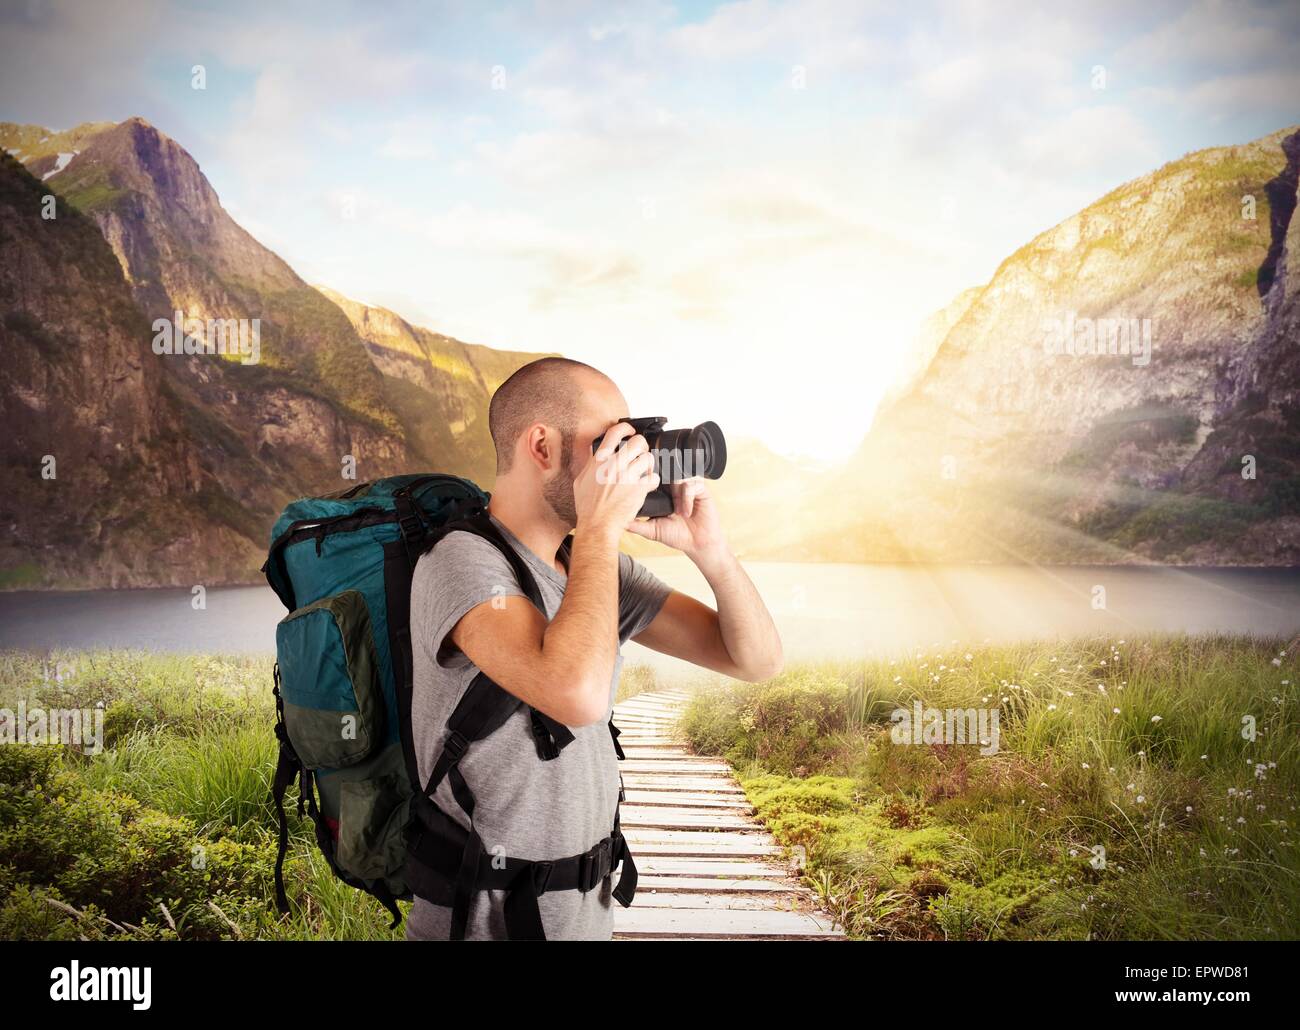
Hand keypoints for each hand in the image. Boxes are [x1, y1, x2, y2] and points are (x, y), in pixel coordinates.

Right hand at [573, 421, 659, 540]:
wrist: (597, 524)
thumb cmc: (588, 507)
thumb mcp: (581, 481)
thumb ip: (589, 465)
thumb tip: (593, 455)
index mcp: (599, 461)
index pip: (614, 433)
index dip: (625, 427)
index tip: (630, 430)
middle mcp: (614, 465)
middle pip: (637, 442)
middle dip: (642, 446)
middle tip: (641, 453)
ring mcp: (627, 476)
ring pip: (648, 458)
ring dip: (648, 464)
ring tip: (645, 470)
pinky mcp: (638, 489)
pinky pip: (654, 477)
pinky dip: (653, 480)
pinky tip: (648, 484)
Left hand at [624, 478, 727, 560]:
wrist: (698, 544)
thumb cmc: (676, 536)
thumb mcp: (652, 530)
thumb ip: (636, 525)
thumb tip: (617, 521)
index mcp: (662, 493)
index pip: (652, 477)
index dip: (646, 478)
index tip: (642, 488)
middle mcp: (674, 487)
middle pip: (666, 471)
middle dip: (661, 479)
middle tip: (658, 492)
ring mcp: (688, 486)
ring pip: (678, 475)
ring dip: (675, 491)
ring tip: (676, 510)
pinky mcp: (701, 490)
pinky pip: (692, 485)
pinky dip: (687, 498)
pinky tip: (686, 513)